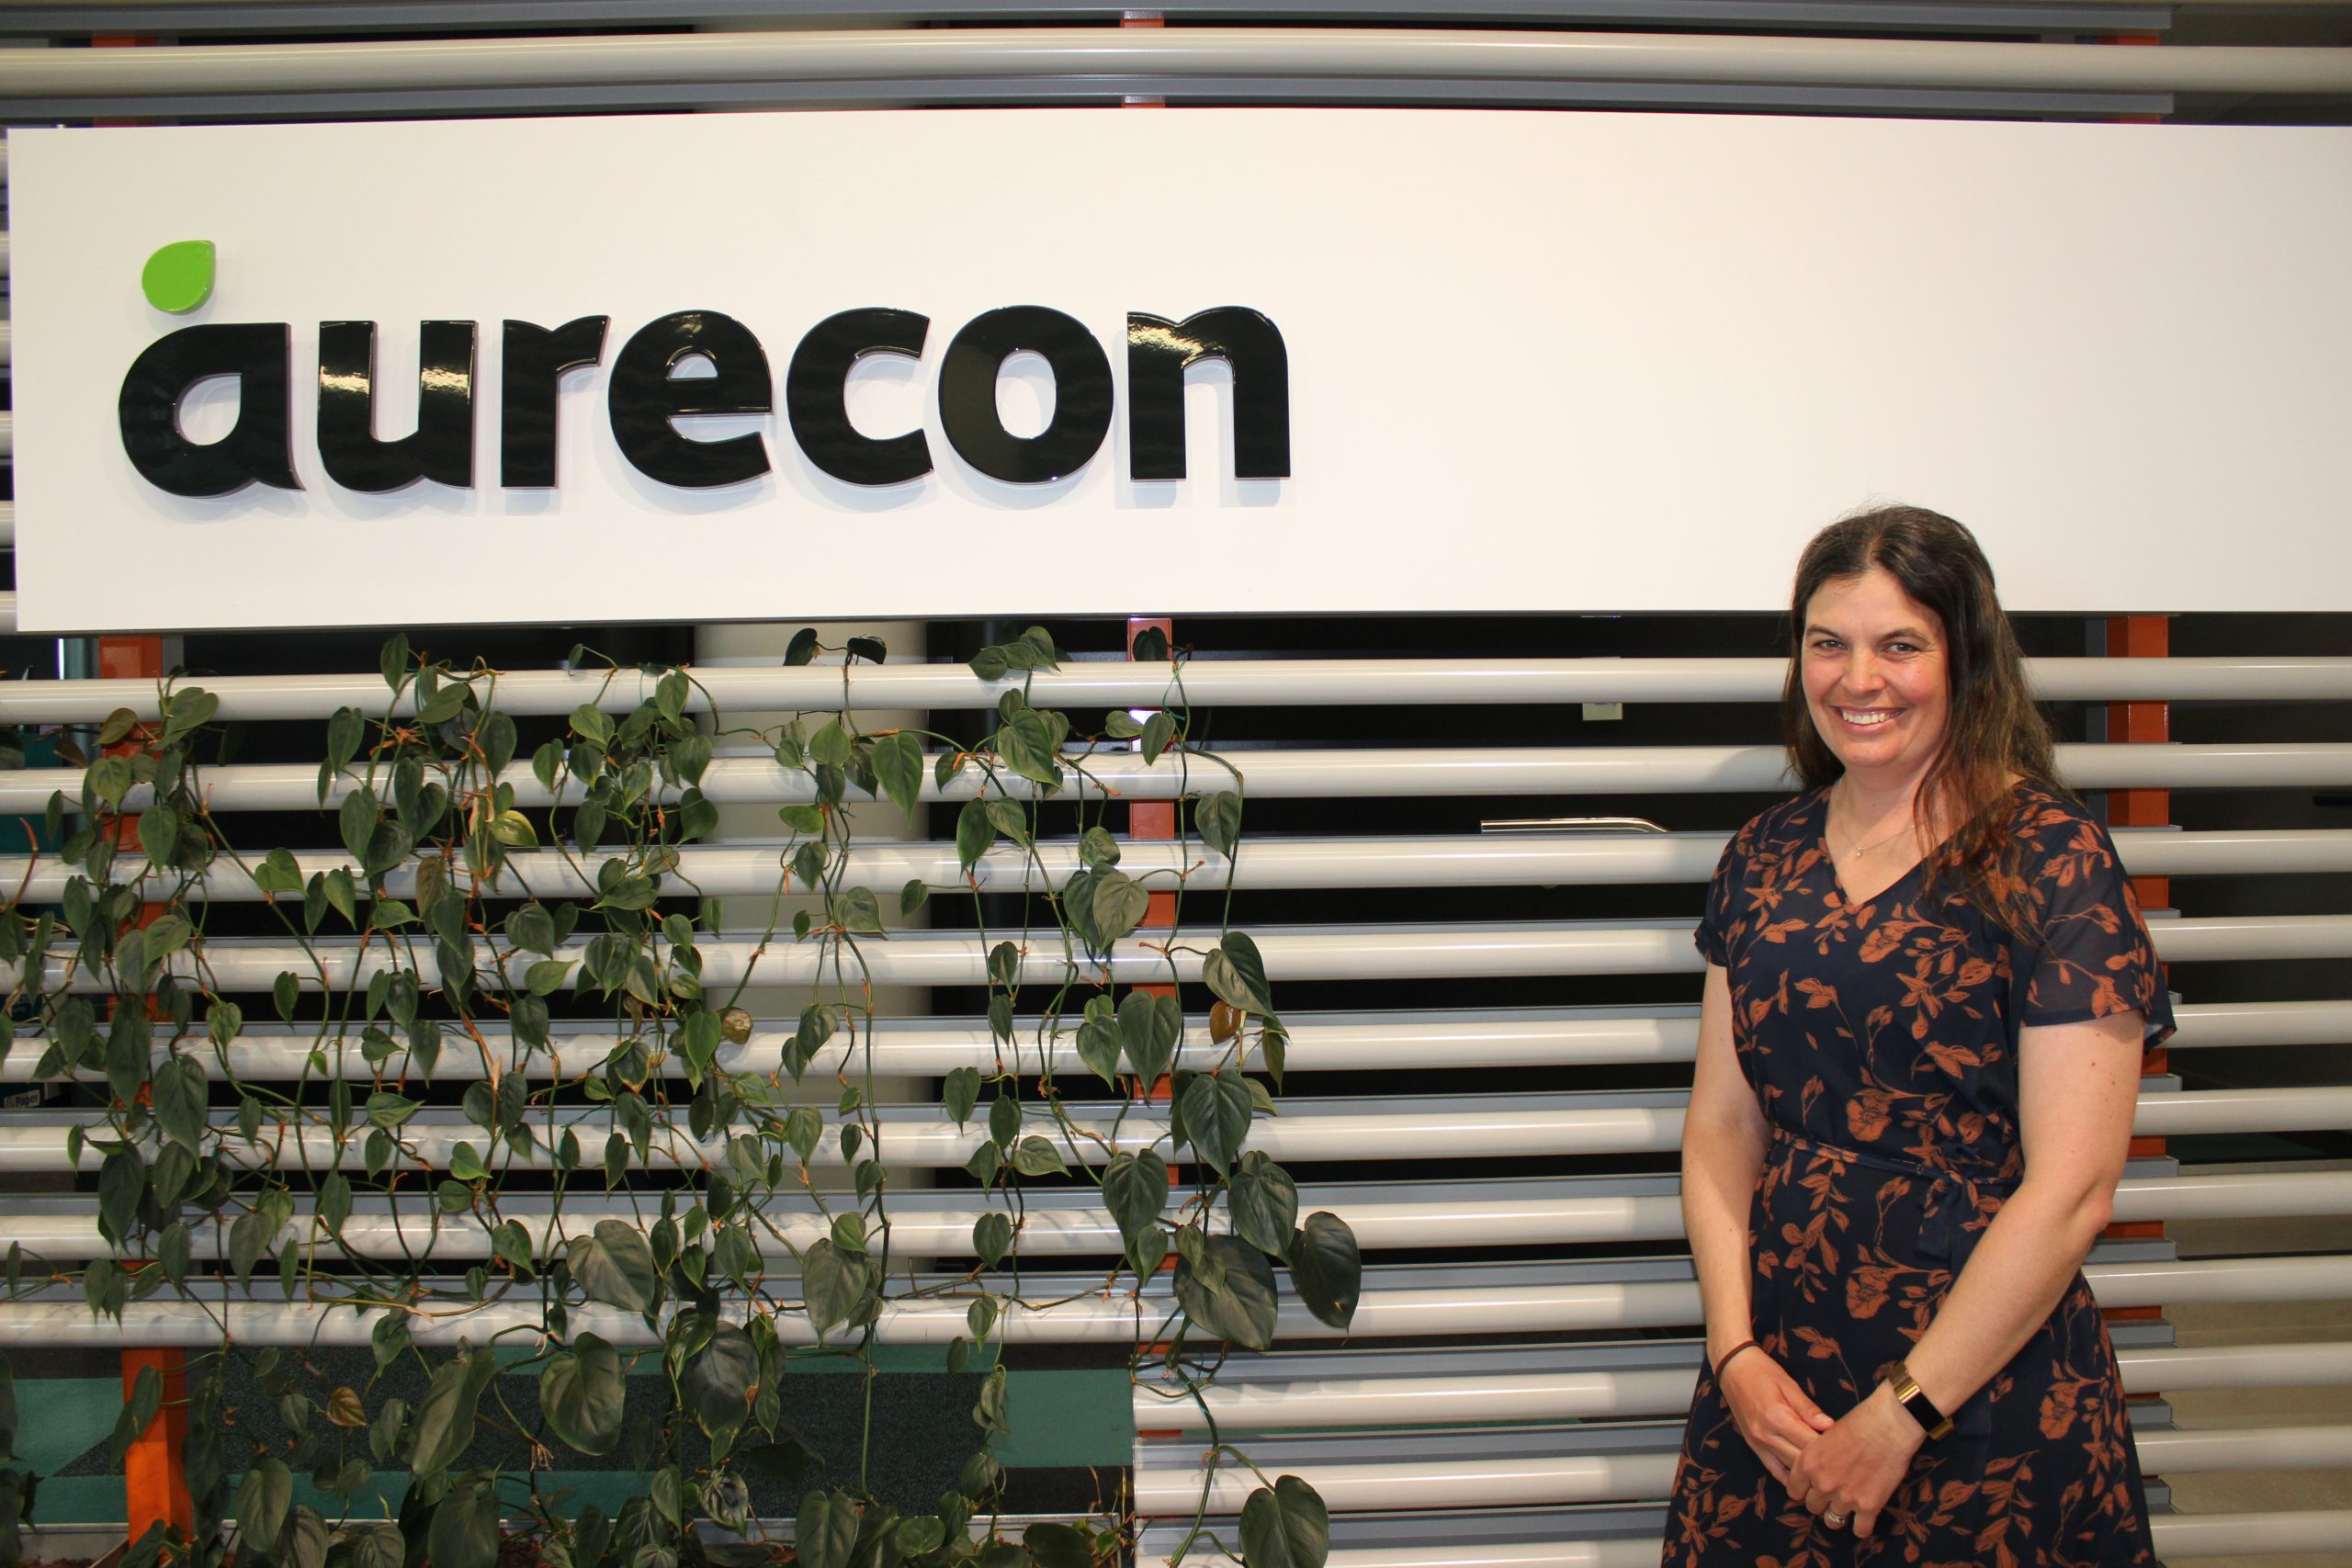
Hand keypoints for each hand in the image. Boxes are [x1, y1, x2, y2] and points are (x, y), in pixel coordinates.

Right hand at [1717, 1346, 1834, 1483]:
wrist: (1732, 1368)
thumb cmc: (1763, 1372)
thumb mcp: (1789, 1385)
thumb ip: (1809, 1409)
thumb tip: (1831, 1427)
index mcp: (1777, 1418)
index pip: (1810, 1444)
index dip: (1831, 1450)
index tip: (1847, 1450)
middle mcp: (1765, 1435)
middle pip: (1801, 1462)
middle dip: (1822, 1465)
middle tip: (1842, 1464)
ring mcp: (1757, 1444)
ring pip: (1788, 1470)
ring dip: (1807, 1474)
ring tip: (1827, 1473)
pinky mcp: (1753, 1446)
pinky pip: (1773, 1470)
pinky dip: (1789, 1478)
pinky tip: (1804, 1481)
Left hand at [1783, 1382, 1926, 1538]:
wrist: (1888, 1425)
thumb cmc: (1859, 1422)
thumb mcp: (1825, 1435)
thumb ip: (1816, 1456)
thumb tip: (1815, 1468)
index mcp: (1808, 1464)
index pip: (1794, 1491)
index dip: (1803, 1490)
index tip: (1812, 1488)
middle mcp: (1822, 1483)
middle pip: (1812, 1507)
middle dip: (1821, 1502)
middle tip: (1833, 1494)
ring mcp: (1845, 1497)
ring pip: (1832, 1521)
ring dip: (1839, 1514)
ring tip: (1848, 1506)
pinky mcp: (1868, 1506)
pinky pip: (1860, 1530)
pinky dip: (1862, 1526)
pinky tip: (1865, 1517)